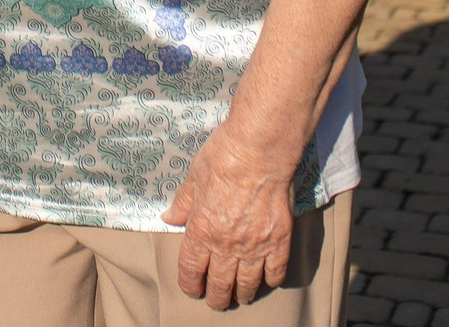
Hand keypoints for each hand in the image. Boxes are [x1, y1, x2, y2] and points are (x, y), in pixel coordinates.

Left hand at [162, 124, 298, 310]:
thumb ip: (182, 203)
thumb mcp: (193, 178)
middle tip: (216, 300)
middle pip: (219, 286)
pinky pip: (275, 272)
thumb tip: (169, 218)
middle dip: (216, 298)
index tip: (192, 288)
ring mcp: (255, 245)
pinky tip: (266, 278)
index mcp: (201, 231)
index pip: (191, 271)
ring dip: (241, 294)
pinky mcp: (280, 240)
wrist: (260, 149)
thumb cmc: (223, 157)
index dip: (190, 285)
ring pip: (247, 285)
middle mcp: (227, 245)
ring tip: (239, 296)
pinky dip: (270, 280)